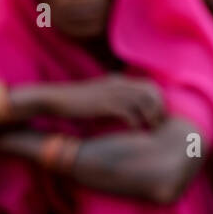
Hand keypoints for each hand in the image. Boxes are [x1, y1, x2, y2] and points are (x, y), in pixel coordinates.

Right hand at [46, 76, 165, 128]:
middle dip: (158, 110)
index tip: (157, 118)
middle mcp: (118, 84)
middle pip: (151, 93)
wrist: (54, 99)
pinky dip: (136, 124)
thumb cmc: (74, 102)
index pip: (150, 87)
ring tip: (150, 131)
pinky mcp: (105, 105)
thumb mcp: (97, 96)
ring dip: (150, 118)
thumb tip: (125, 112)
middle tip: (158, 126)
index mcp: (118, 81)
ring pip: (144, 103)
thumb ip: (112, 98)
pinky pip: (130, 114)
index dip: (157, 102)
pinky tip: (134, 133)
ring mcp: (112, 93)